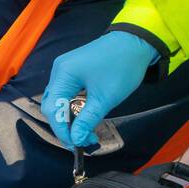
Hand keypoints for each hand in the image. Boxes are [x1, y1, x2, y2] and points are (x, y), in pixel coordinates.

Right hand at [42, 32, 157, 147]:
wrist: (136, 42)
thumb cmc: (122, 67)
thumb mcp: (105, 99)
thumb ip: (87, 120)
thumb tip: (76, 139)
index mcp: (63, 74)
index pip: (53, 109)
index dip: (62, 130)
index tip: (76, 145)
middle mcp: (58, 70)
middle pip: (52, 105)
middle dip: (64, 126)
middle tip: (82, 140)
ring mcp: (63, 68)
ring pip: (57, 100)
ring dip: (68, 118)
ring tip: (84, 131)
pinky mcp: (71, 69)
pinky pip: (65, 92)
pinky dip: (71, 107)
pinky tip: (83, 116)